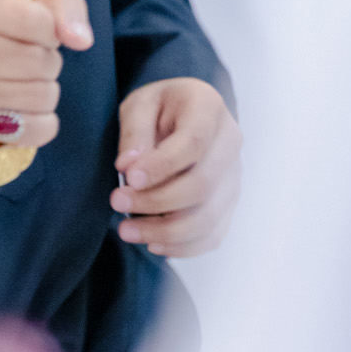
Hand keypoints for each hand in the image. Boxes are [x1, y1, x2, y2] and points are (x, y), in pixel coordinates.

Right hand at [0, 0, 92, 158]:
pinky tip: (23, 112)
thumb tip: (80, 39)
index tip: (38, 31)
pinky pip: (30, 131)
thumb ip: (62, 4)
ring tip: (25, 83)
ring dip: (45, 91)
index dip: (49, 29)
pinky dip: (41, 124)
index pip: (33, 19)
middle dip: (47, 61)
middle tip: (31, 60)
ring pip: (37, 95)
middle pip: (35, 60)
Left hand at [111, 77, 241, 257]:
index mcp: (209, 108)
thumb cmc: (159, 107)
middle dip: (156, 201)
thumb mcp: (139, 104)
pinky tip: (152, 243)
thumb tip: (129, 168)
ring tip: (126, 230)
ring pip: (208, 217)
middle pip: (202, 185)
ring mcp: (234, 176)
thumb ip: (134, 132)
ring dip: (165, 231)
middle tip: (116, 201)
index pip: (193, 142)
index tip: (129, 178)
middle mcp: (230, 143)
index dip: (162, 166)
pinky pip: (213, 235)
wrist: (183, 116)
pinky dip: (183, 246)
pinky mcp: (228, 203)